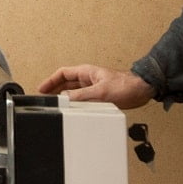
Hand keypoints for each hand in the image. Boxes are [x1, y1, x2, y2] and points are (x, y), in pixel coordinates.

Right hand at [36, 64, 155, 109]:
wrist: (141, 91)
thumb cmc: (125, 86)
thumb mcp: (100, 92)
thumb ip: (81, 96)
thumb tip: (64, 99)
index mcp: (86, 72)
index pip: (63, 74)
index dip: (51, 81)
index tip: (41, 89)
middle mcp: (88, 78)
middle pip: (66, 83)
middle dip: (54, 90)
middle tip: (45, 99)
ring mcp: (93, 87)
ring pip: (73, 92)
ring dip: (65, 98)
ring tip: (55, 105)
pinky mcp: (99, 96)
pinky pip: (82, 99)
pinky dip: (75, 104)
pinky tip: (72, 111)